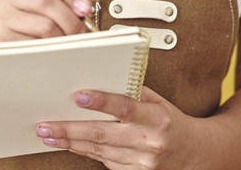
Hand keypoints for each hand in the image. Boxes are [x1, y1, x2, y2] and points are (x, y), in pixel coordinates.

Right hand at [0, 0, 92, 42]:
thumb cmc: (24, 27)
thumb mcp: (41, 6)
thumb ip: (64, 1)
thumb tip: (83, 6)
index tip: (83, 9)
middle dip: (68, 18)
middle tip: (78, 30)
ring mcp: (0, 18)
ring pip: (44, 25)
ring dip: (61, 36)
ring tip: (64, 41)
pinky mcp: (2, 40)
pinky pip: (37, 45)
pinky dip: (49, 49)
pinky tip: (49, 49)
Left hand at [35, 87, 198, 169]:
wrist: (195, 154)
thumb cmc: (172, 122)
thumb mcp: (158, 102)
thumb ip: (132, 92)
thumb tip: (101, 79)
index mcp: (157, 118)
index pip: (126, 107)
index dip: (102, 102)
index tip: (79, 96)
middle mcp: (149, 142)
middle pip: (102, 134)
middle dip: (69, 129)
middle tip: (46, 125)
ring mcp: (142, 162)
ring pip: (98, 151)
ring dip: (70, 143)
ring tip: (49, 134)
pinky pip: (104, 162)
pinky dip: (84, 152)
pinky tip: (70, 144)